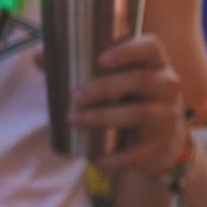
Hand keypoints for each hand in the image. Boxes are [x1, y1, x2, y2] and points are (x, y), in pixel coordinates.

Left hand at [69, 33, 189, 177]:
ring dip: (104, 117)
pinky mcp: (161, 146)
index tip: (101, 59)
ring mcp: (168, 117)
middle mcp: (168, 87)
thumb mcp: (117, 83)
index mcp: (156, 66)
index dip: (128, 49)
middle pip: (141, 80)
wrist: (163, 143)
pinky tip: (95, 159)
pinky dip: (114, 157)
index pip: (151, 47)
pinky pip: (137, 152)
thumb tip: (38, 56)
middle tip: (76, 95)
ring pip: (140, 113)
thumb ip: (79, 69)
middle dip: (106, 86)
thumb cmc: (130, 103)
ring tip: (75, 120)